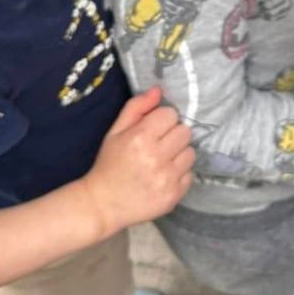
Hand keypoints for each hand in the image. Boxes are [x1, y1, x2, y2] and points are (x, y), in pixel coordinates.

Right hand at [79, 87, 194, 232]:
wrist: (102, 204)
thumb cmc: (109, 164)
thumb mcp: (115, 132)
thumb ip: (137, 107)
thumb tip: (159, 90)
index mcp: (140, 138)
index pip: (171, 115)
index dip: (162, 120)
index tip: (153, 130)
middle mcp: (156, 157)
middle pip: (185, 132)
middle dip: (173, 135)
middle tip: (159, 145)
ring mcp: (167, 178)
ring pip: (190, 153)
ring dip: (178, 154)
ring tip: (161, 161)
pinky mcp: (174, 195)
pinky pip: (190, 174)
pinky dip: (179, 174)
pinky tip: (163, 177)